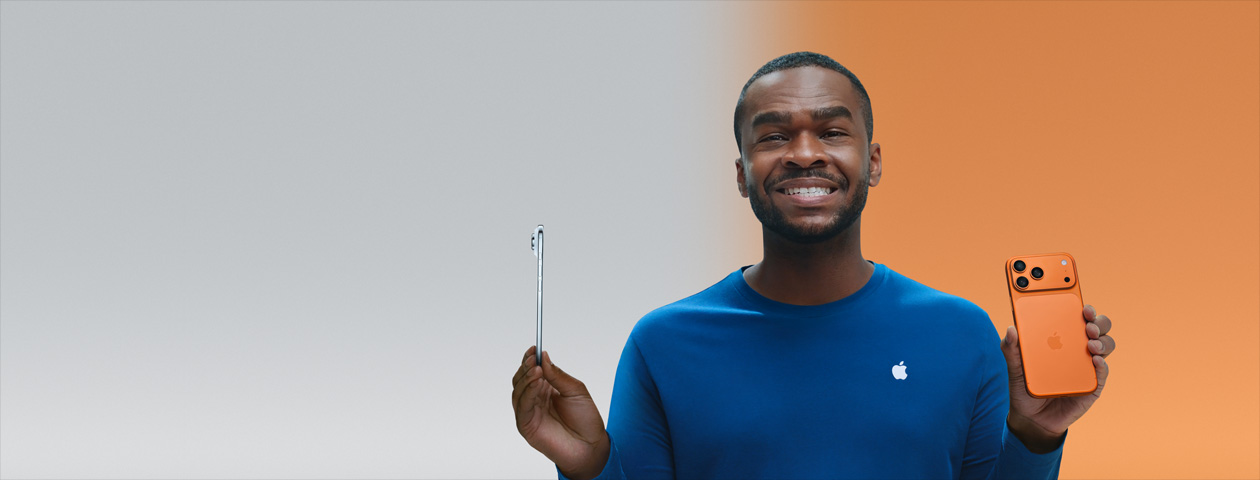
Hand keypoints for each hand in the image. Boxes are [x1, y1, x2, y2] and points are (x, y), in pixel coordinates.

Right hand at [512, 346, 610, 479]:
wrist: (590, 446)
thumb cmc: (585, 419)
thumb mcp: (575, 390)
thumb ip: (558, 375)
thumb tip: (543, 357)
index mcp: (545, 388)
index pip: (531, 370)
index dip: (530, 358)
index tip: (534, 347)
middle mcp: (535, 399)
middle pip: (521, 378)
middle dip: (526, 366)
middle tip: (533, 358)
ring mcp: (529, 412)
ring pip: (518, 390)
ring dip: (525, 378)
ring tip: (536, 370)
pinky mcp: (526, 425)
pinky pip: (522, 406)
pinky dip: (527, 392)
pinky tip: (536, 383)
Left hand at [1001, 305, 1114, 452]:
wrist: (1032, 418)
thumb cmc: (1025, 387)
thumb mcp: (1014, 368)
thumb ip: (1011, 349)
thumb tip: (1011, 329)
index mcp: (1061, 339)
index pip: (1076, 318)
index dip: (1083, 309)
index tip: (1082, 305)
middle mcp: (1078, 349)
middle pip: (1097, 329)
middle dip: (1098, 322)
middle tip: (1088, 323)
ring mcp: (1087, 367)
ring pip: (1105, 346)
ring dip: (1102, 341)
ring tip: (1090, 343)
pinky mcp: (1093, 386)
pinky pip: (1103, 373)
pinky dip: (1102, 365)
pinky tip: (1095, 361)